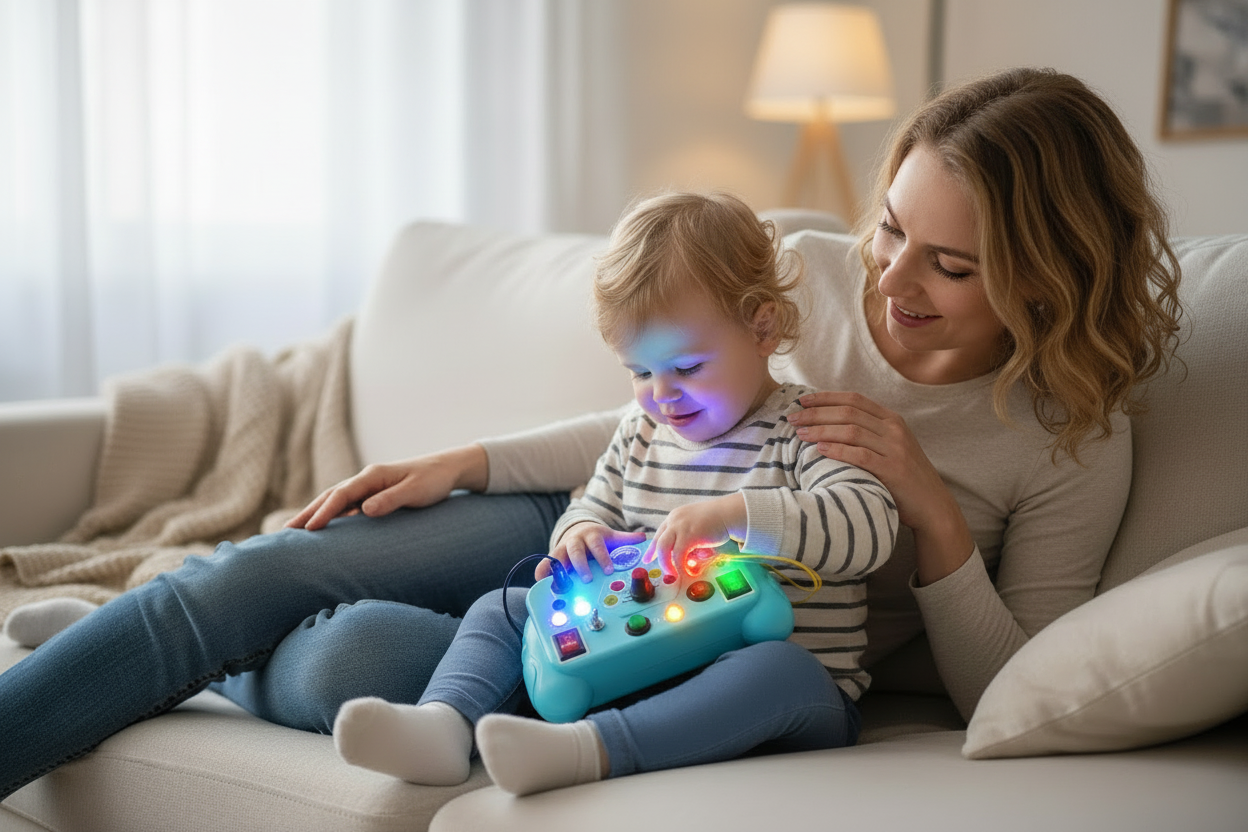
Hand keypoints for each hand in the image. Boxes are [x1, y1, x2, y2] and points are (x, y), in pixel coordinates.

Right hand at [285, 444, 487, 530]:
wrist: (448, 469)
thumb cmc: (434, 480)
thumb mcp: (416, 491)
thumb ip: (391, 499)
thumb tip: (364, 510)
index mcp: (373, 476)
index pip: (342, 494)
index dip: (324, 511)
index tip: (309, 528)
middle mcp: (366, 479)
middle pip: (331, 495)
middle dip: (308, 512)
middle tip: (286, 531)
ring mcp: (368, 486)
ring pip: (336, 500)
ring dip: (316, 513)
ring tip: (296, 530)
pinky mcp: (373, 494)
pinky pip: (347, 506)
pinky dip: (332, 515)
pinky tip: (323, 527)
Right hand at [541, 523, 646, 581]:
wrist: (578, 530)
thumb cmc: (597, 538)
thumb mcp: (611, 536)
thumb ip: (627, 539)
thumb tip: (644, 537)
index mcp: (591, 536)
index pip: (597, 546)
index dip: (603, 557)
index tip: (609, 569)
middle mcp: (575, 541)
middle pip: (576, 551)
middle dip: (581, 565)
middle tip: (587, 579)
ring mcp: (562, 548)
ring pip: (558, 557)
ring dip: (559, 571)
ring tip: (561, 585)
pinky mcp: (553, 557)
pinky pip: (545, 564)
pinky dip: (542, 572)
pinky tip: (541, 582)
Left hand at [643, 494, 745, 575]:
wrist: (729, 513)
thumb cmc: (717, 519)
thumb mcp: (696, 523)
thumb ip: (687, 535)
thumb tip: (685, 554)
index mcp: (675, 517)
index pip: (660, 534)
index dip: (653, 548)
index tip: (648, 558)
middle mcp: (674, 520)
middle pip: (659, 542)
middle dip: (658, 559)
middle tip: (663, 571)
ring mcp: (680, 527)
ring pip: (664, 550)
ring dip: (668, 565)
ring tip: (674, 574)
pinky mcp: (688, 535)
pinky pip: (679, 556)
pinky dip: (681, 566)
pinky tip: (688, 571)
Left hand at [788, 391, 972, 583]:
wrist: (932, 505)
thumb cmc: (903, 478)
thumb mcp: (890, 447)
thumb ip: (867, 433)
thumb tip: (827, 424)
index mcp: (892, 419)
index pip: (854, 399)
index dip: (826, 397)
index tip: (802, 401)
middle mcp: (894, 429)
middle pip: (848, 412)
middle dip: (817, 413)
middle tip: (793, 418)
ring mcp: (895, 449)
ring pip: (851, 430)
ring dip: (822, 429)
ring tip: (800, 433)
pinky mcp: (893, 470)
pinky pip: (860, 455)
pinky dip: (838, 450)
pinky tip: (819, 449)